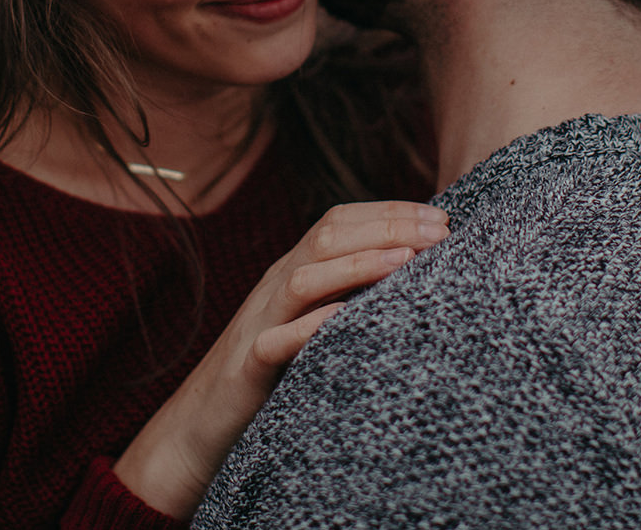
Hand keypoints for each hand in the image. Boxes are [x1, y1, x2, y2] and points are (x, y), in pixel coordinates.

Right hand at [111, 200, 447, 516]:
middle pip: (326, 237)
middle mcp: (275, 289)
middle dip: (387, 228)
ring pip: (304, 279)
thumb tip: (413, 278)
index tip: (443, 217)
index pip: (338, 222)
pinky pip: (275, 343)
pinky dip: (310, 327)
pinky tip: (345, 319)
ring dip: (357, 265)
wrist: (197, 429)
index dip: (389, 212)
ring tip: (407, 261)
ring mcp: (258, 325)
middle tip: (442, 232)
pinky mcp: (246, 372)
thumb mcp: (309, 326)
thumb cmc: (268, 379)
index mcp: (292, 273)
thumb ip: (346, 299)